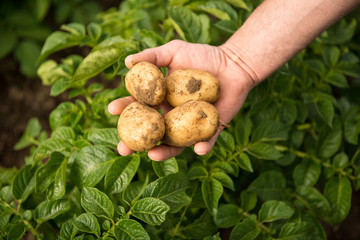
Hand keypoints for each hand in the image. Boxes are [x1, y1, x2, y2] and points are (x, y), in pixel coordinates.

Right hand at [108, 40, 253, 160]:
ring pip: (174, 144)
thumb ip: (152, 56)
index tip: (112, 109)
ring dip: (163, 152)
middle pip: (151, 132)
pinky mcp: (211, 130)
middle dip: (135, 142)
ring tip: (152, 155)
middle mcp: (172, 116)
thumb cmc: (203, 56)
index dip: (125, 109)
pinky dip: (202, 147)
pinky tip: (198, 149)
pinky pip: (206, 142)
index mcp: (161, 100)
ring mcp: (190, 125)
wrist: (233, 63)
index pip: (139, 107)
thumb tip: (127, 62)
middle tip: (123, 149)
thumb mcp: (175, 51)